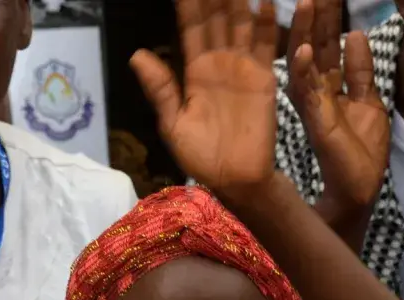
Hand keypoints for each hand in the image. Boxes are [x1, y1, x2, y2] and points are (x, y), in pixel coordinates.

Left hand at [131, 0, 280, 198]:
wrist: (234, 179)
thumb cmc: (200, 156)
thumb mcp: (172, 123)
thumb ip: (159, 88)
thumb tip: (136, 54)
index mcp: (194, 70)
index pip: (191, 27)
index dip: (188, 3)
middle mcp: (219, 62)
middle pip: (216, 18)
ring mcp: (243, 67)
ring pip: (241, 24)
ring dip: (240, 1)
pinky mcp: (265, 78)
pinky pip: (266, 45)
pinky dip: (266, 23)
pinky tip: (264, 2)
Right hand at [287, 0, 388, 213]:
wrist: (358, 190)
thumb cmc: (362, 152)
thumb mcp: (369, 101)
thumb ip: (361, 70)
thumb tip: (356, 34)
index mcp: (328, 86)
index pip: (326, 44)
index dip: (327, 18)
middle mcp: (315, 91)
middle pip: (313, 45)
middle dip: (316, 16)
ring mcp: (311, 104)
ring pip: (303, 60)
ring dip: (304, 32)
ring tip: (306, 3)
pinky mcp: (313, 119)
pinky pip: (304, 89)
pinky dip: (303, 68)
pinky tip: (304, 48)